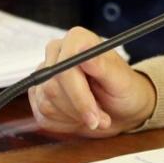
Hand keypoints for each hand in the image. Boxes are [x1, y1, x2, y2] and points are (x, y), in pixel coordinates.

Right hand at [27, 26, 156, 137]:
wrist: (120, 106)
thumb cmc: (125, 89)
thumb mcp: (121, 80)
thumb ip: (103, 66)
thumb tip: (85, 54)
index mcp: (77, 39)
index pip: (65, 67)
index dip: (78, 94)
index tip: (94, 115)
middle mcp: (57, 52)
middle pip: (52, 87)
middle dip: (78, 109)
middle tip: (100, 120)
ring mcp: (45, 72)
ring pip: (46, 103)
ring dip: (73, 117)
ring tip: (95, 116)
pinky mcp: (38, 93)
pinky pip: (41, 114)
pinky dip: (64, 123)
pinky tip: (80, 117)